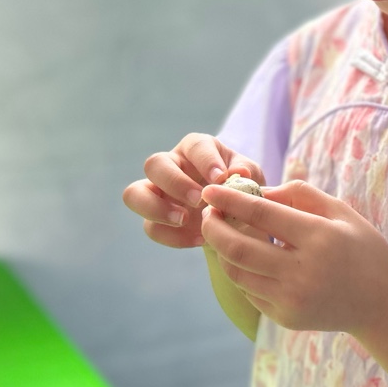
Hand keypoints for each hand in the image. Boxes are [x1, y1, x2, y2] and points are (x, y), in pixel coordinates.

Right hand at [122, 133, 264, 248]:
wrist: (240, 219)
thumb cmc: (243, 189)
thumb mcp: (253, 179)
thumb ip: (247, 173)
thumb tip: (240, 173)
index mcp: (198, 149)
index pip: (195, 146)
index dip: (205, 160)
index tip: (220, 178)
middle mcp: (172, 165)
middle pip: (154, 164)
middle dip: (175, 183)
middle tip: (199, 200)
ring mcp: (159, 192)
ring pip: (134, 194)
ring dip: (156, 208)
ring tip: (184, 220)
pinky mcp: (156, 219)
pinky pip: (151, 227)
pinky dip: (172, 236)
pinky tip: (200, 240)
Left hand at [199, 180, 387, 334]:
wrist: (381, 304)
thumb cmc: (362, 249)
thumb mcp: (341, 212)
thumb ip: (300, 194)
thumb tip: (257, 192)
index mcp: (319, 238)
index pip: (261, 214)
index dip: (230, 200)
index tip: (209, 191)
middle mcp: (302, 271)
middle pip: (238, 248)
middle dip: (213, 228)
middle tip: (207, 214)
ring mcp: (292, 299)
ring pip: (237, 273)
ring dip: (223, 251)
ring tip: (223, 234)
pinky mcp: (285, 317)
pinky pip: (249, 291)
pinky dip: (242, 272)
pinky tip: (247, 259)